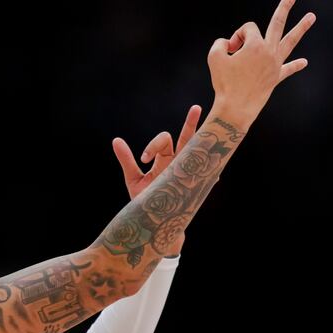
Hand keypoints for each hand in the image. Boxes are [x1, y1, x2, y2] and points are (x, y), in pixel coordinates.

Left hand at [111, 104, 202, 254]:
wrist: (150, 224)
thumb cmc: (143, 200)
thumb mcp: (133, 179)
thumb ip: (127, 160)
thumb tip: (116, 140)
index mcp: (164, 159)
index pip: (164, 140)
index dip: (154, 144)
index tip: (145, 158)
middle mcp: (179, 165)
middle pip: (187, 140)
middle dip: (191, 124)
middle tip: (196, 108)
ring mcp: (188, 176)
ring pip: (198, 155)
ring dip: (205, 142)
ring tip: (215, 130)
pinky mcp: (192, 192)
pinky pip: (204, 181)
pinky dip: (210, 176)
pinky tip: (217, 172)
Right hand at [207, 0, 315, 125]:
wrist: (236, 108)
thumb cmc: (224, 83)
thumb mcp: (214, 58)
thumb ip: (219, 43)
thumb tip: (227, 43)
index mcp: (255, 45)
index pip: (247, 29)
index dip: (236, 36)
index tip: (229, 49)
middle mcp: (269, 51)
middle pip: (278, 24)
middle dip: (284, 8)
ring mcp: (275, 64)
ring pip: (290, 42)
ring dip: (301, 28)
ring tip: (312, 17)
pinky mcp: (276, 77)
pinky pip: (288, 69)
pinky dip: (295, 65)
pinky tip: (304, 62)